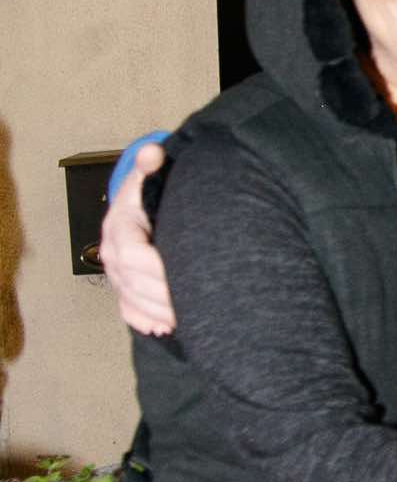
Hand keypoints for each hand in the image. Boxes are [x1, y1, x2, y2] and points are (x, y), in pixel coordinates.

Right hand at [101, 145, 175, 336]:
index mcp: (119, 227)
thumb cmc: (150, 190)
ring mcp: (115, 275)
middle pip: (133, 285)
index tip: (189, 273)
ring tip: (192, 317)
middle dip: (166, 295)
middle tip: (200, 302)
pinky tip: (169, 327)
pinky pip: (129, 313)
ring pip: (132, 302)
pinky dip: (148, 322)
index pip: (132, 255)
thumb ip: (152, 164)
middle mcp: (111, 254)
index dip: (158, 269)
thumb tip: (154, 153)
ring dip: (161, 312)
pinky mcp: (122, 290)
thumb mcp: (150, 174)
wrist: (137, 207)